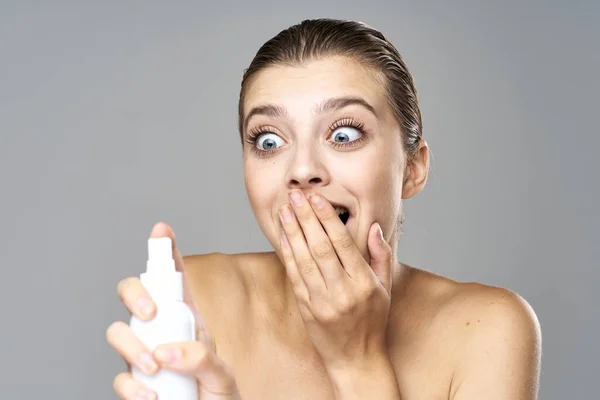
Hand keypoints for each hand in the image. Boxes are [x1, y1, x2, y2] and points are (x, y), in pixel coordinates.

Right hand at [106, 222, 239, 399]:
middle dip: (135, 293)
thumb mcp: (221, 374)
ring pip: (118, 331)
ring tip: (154, 367)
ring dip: (131, 346)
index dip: (166, 252)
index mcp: (188, 319)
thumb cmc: (218, 395)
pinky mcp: (134, 384)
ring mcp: (144, 354)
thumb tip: (167, 351)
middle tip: (151, 313)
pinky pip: (119, 376)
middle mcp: (161, 331)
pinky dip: (130, 387)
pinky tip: (151, 397)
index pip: (175, 280)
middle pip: (135, 294)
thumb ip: (202, 359)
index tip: (161, 230)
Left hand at [278, 190, 393, 371]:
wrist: (356, 360)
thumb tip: (375, 226)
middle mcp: (343, 292)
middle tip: (295, 195)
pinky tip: (283, 237)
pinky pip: (295, 278)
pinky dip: (288, 255)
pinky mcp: (307, 310)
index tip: (317, 198)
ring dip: (292, 232)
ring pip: (304, 260)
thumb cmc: (373, 322)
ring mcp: (323, 302)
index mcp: (364, 284)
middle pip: (320, 247)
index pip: (343, 243)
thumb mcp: (386, 289)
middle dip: (306, 218)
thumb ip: (380, 256)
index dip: (327, 218)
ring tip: (285, 210)